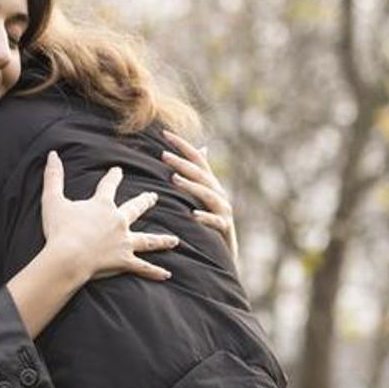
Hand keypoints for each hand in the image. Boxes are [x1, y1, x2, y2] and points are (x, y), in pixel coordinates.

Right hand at [40, 151, 179, 282]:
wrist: (68, 257)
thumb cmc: (59, 230)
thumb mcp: (52, 200)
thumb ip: (53, 177)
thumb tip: (52, 154)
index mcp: (102, 205)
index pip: (109, 185)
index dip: (114, 177)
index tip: (118, 170)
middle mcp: (118, 221)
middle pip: (135, 209)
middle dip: (145, 202)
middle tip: (154, 197)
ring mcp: (124, 242)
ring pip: (147, 240)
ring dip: (161, 240)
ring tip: (174, 240)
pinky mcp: (124, 261)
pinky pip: (143, 267)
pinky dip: (154, 271)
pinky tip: (166, 274)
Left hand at [161, 130, 238, 263]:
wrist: (225, 254)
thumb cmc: (211, 222)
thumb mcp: (205, 196)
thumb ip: (201, 175)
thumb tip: (202, 148)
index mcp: (211, 184)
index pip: (197, 159)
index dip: (182, 145)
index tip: (164, 133)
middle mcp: (219, 194)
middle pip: (200, 175)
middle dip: (182, 163)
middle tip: (163, 155)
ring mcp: (224, 210)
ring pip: (208, 195)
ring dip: (191, 186)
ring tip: (174, 180)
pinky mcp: (225, 228)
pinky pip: (216, 221)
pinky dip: (205, 217)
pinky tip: (193, 215)